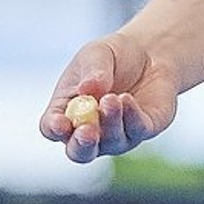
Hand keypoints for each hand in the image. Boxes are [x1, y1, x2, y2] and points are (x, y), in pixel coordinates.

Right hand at [39, 36, 179, 163]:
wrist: (152, 53)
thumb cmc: (115, 55)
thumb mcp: (98, 54)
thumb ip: (93, 71)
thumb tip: (89, 90)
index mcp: (66, 111)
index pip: (52, 128)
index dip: (54, 128)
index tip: (60, 122)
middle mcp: (89, 130)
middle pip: (79, 151)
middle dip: (82, 144)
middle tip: (86, 129)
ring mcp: (116, 135)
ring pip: (110, 142)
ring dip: (110, 122)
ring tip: (112, 97)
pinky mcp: (143, 130)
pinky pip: (136, 130)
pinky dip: (131, 117)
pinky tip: (126, 99)